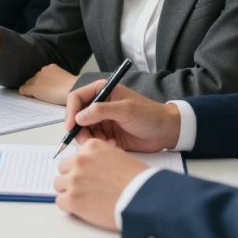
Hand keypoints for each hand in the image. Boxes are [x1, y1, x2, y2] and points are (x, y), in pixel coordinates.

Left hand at [19, 64, 77, 104]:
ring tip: (38, 98)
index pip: (41, 75)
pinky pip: (23, 90)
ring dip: (31, 90)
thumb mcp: (65, 80)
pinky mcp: (34, 88)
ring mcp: (38, 79)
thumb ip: (58, 80)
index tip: (46, 89)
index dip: (42, 83)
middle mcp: (42, 71)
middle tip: (42, 95)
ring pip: (28, 84)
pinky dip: (25, 94)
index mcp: (51, 67)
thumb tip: (55, 87)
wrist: (74, 90)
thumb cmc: (74, 88)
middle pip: (33, 79)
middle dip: (36, 86)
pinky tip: (29, 98)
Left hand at [53, 138, 147, 230]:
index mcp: (91, 147)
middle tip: (85, 188)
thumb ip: (100, 158)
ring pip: (58, 184)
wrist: (142, 198)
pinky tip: (82, 208)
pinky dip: (69, 206)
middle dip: (72, 177)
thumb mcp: (119, 157)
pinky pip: (60, 201)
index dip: (81, 166)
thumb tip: (92, 166)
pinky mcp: (72, 199)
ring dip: (69, 191)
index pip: (75, 155)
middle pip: (64, 168)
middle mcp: (80, 160)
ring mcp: (74, 180)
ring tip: (84, 199)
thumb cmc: (138, 180)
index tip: (88, 174)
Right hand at [64, 80, 180, 152]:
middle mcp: (99, 105)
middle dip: (80, 131)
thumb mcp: (126, 110)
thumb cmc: (149, 115)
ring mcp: (103, 121)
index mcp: (102, 91)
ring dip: (92, 140)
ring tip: (108, 144)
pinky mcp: (107, 134)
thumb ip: (101, 111)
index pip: (76, 98)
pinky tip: (114, 146)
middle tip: (88, 142)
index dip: (70, 112)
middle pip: (77, 117)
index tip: (71, 127)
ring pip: (84, 131)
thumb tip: (79, 117)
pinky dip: (100, 145)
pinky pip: (95, 141)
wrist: (166, 131)